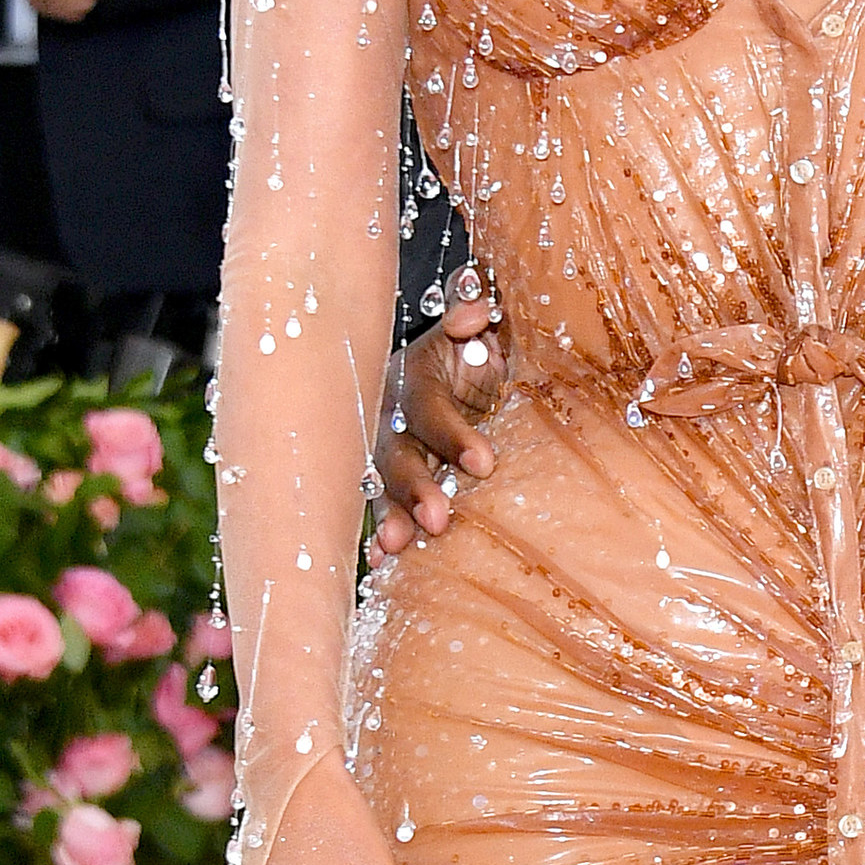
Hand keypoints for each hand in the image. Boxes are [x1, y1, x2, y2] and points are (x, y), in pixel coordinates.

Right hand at [371, 286, 503, 554]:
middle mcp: (392, 415)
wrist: (466, 360)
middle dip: (414, 487)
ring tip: (396, 547)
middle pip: (395, 452)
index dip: (453, 435)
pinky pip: (381, 506)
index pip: (428, 407)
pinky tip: (381, 563)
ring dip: (389, 516)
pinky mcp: (393, 479)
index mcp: (416, 376)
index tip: (485, 464)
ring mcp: (388, 450)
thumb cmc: (480, 341)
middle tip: (439, 521)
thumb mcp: (483, 315)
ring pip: (381, 484)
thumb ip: (476, 302)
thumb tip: (469, 318)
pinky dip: (380, 534)